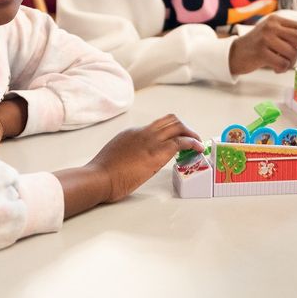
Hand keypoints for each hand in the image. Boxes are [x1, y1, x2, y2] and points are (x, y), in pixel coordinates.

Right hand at [87, 115, 201, 202]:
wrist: (99, 176)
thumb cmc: (102, 173)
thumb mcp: (115, 155)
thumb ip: (127, 154)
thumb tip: (133, 161)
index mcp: (131, 133)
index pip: (156, 127)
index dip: (169, 133)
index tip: (175, 141)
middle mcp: (143, 132)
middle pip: (169, 120)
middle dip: (183, 128)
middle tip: (191, 138)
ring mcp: (150, 141)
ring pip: (177, 126)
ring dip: (190, 133)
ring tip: (197, 143)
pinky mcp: (157, 153)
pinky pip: (181, 142)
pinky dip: (192, 143)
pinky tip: (197, 148)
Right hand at [228, 15, 296, 75]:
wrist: (234, 54)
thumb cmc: (258, 46)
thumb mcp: (275, 38)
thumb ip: (292, 39)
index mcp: (277, 20)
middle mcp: (272, 26)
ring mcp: (266, 38)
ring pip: (292, 54)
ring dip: (289, 62)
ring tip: (277, 62)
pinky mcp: (261, 51)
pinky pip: (282, 64)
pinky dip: (281, 69)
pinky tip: (274, 68)